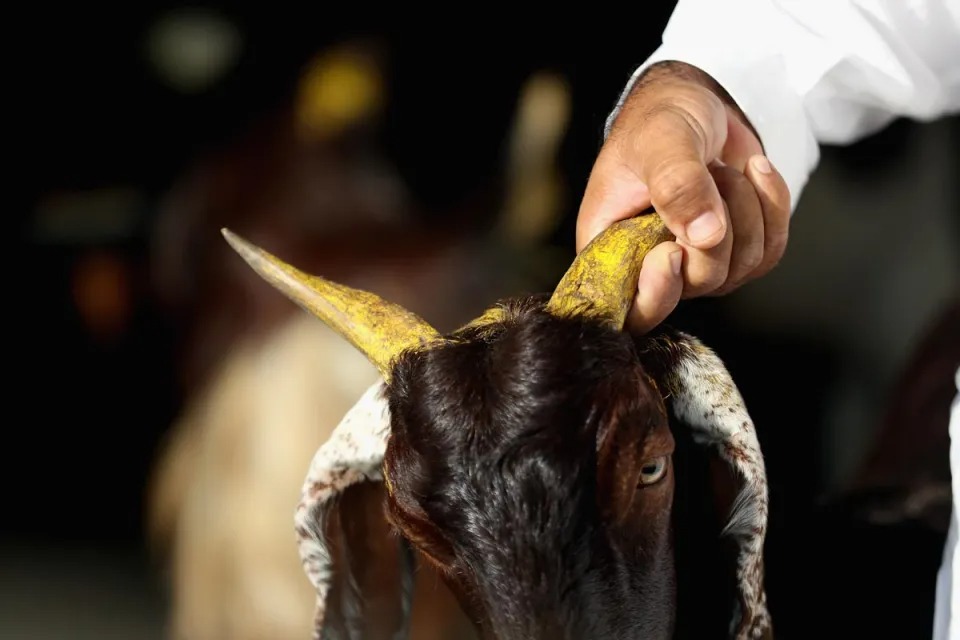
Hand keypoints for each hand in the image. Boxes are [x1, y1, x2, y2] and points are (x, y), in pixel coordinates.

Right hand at [577, 61, 790, 333]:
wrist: (694, 103)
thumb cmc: (658, 119)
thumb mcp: (659, 140)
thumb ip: (677, 184)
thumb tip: (705, 235)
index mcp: (610, 249)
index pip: (629, 307)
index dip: (655, 293)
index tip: (671, 250)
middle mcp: (650, 265)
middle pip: (695, 283)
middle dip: (715, 228)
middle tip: (707, 173)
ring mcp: (695, 263)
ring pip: (738, 269)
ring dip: (746, 209)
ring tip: (722, 166)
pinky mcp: (734, 252)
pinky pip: (768, 252)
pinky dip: (771, 207)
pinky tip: (754, 171)